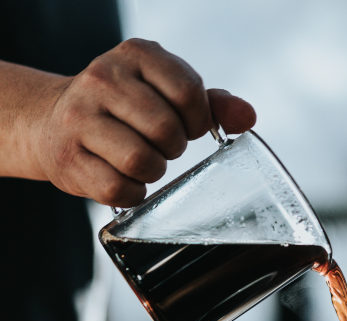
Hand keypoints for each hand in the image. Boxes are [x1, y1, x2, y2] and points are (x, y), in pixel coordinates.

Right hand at [31, 39, 255, 205]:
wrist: (52, 122)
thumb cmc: (122, 110)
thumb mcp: (163, 92)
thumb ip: (209, 102)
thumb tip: (248, 117)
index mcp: (135, 55)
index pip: (188, 92)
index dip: (199, 121)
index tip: (189, 129)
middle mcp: (103, 79)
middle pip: (166, 130)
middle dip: (173, 148)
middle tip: (162, 147)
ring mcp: (80, 118)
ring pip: (141, 161)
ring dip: (153, 172)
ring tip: (143, 161)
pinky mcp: (68, 158)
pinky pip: (118, 189)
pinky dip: (132, 193)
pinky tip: (125, 179)